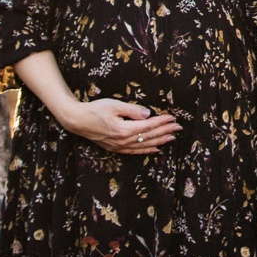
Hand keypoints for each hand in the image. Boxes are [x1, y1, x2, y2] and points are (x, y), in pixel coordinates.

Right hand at [54, 96, 181, 154]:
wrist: (77, 121)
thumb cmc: (95, 110)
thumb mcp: (114, 105)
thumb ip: (132, 110)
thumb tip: (148, 114)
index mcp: (124, 129)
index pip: (148, 125)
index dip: (162, 122)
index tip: (172, 118)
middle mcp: (123, 140)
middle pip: (149, 136)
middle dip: (165, 131)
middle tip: (178, 127)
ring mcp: (119, 146)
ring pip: (144, 146)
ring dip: (160, 141)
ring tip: (172, 138)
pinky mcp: (115, 148)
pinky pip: (135, 152)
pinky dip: (147, 151)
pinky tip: (156, 149)